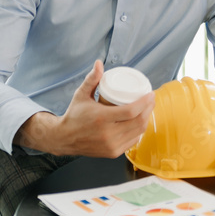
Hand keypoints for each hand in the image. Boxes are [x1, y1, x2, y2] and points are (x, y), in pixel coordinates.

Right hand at [16, 59, 154, 156]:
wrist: (63, 138)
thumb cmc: (74, 115)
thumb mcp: (81, 95)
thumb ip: (91, 79)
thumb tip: (99, 63)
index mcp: (101, 119)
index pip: (131, 111)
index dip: (145, 102)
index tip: (151, 93)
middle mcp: (107, 134)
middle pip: (138, 121)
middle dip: (149, 109)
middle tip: (151, 99)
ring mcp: (111, 145)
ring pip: (138, 132)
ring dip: (146, 119)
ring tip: (148, 108)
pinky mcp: (112, 153)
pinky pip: (133, 141)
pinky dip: (139, 131)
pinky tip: (141, 122)